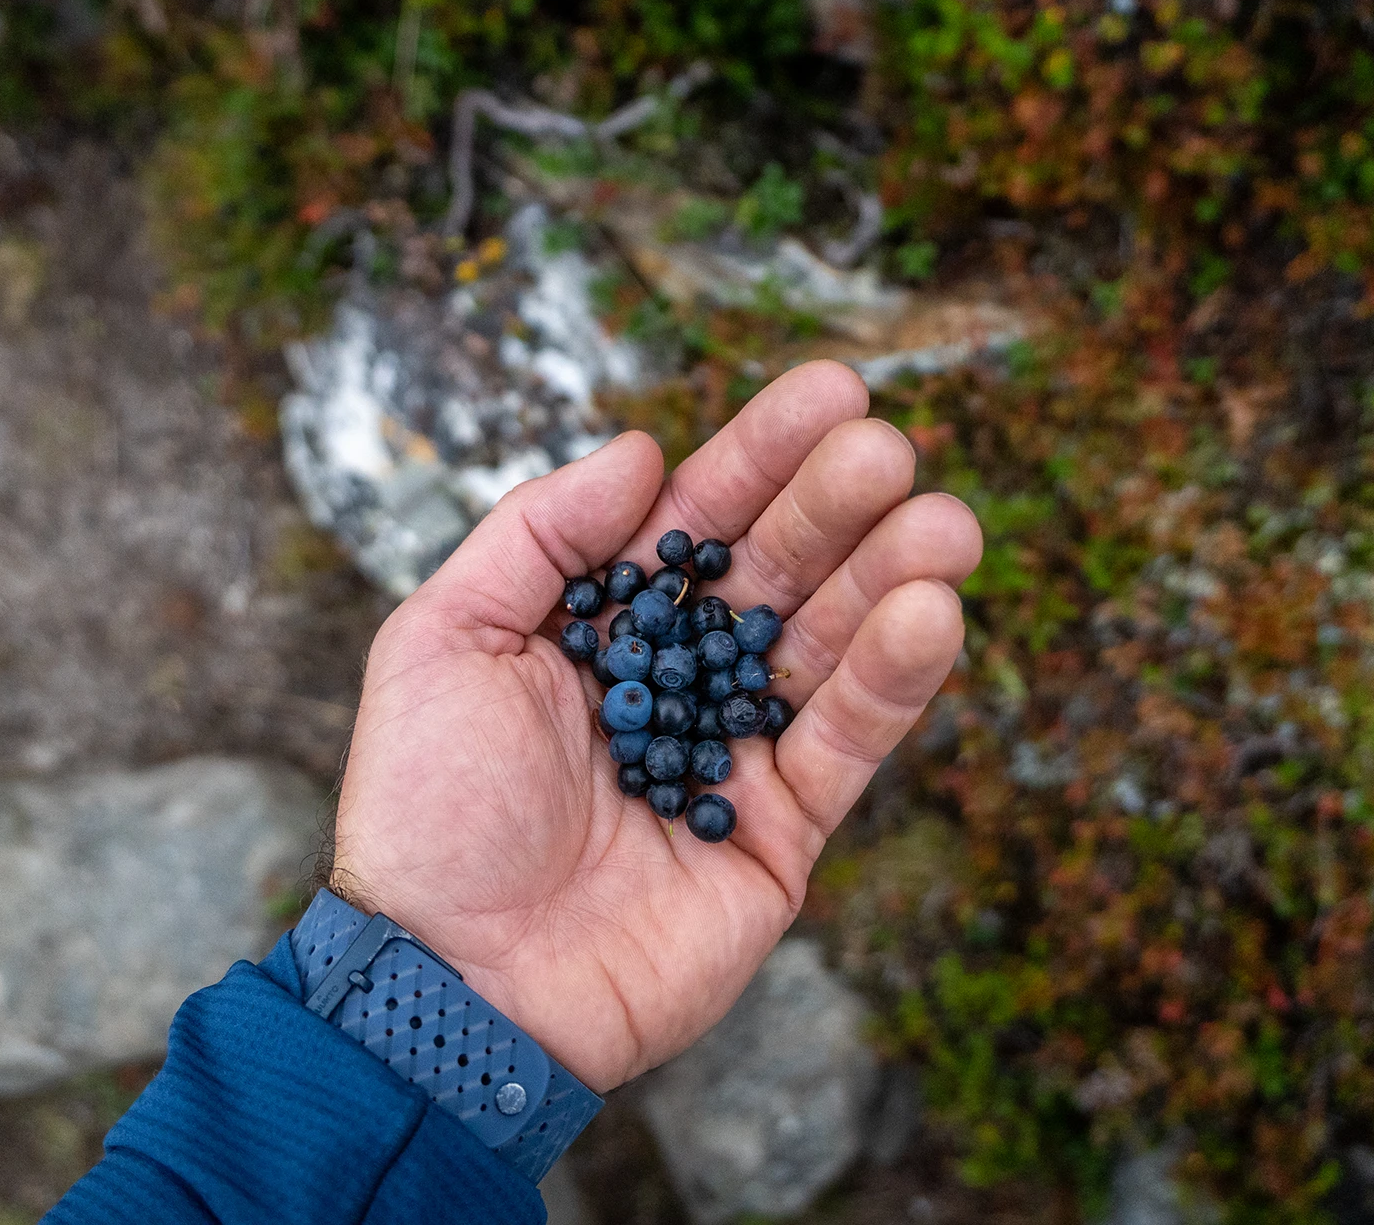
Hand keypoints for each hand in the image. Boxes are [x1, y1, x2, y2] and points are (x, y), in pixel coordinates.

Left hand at [332, 361, 981, 1091]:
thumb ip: (539, 534)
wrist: (446, 983)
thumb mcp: (441, 640)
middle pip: (777, 573)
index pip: (697, 521)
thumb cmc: (428, 810)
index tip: (835, 390)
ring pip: (827, 652)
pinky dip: (891, 682)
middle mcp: (678, 681)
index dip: (762, 454)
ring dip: (889, 580)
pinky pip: (845, 748)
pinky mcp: (779, 837)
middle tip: (888, 450)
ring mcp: (734, 757)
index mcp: (601, 627)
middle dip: (835, 507)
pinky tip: (929, 612)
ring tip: (945, 522)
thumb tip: (644, 449)